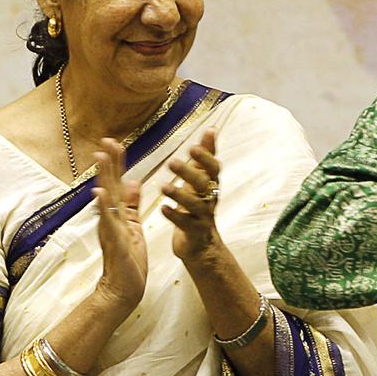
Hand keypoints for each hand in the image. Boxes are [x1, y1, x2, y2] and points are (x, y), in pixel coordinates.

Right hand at [91, 139, 147, 310]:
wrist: (123, 289)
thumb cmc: (129, 260)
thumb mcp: (134, 227)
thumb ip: (133, 205)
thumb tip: (135, 181)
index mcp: (118, 214)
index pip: (117, 183)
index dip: (117, 163)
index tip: (116, 142)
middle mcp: (111, 218)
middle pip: (109, 185)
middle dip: (109, 162)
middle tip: (107, 140)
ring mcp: (110, 228)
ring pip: (106, 198)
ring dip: (103, 177)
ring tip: (100, 157)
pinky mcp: (114, 241)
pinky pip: (107, 221)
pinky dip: (103, 207)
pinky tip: (99, 193)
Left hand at [162, 130, 224, 263]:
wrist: (202, 246)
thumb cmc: (199, 208)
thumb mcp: (203, 182)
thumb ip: (204, 158)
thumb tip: (212, 129)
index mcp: (211, 185)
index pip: (213, 168)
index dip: (205, 157)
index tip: (193, 146)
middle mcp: (210, 199)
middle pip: (204, 183)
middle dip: (189, 172)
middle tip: (171, 162)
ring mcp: (203, 216)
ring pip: (195, 203)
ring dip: (179, 194)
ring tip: (162, 186)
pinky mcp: (194, 232)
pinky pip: (185, 223)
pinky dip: (174, 215)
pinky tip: (163, 209)